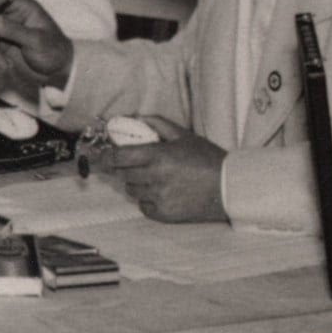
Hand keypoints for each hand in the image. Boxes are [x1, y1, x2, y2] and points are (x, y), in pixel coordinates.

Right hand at [0, 0, 73, 88]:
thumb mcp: (35, 41)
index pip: (0, 1)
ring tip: (2, 64)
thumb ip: (13, 31)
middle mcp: (15, 16)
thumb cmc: (54, 51)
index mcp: (25, 8)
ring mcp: (9, 30)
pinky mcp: (5, 43)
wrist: (60, 70)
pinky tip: (4, 65)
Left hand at [110, 118, 226, 222]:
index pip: (119, 156)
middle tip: (139, 163)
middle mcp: (156, 178)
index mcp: (159, 156)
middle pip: (123, 173)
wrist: (229, 189)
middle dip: (126, 167)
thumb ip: (157, 123)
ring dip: (137, 183)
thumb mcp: (184, 135)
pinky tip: (164, 192)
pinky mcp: (163, 214)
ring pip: (132, 190)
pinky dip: (147, 199)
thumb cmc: (208, 159)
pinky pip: (143, 206)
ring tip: (157, 178)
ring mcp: (159, 198)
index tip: (102, 155)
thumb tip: (134, 118)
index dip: (106, 156)